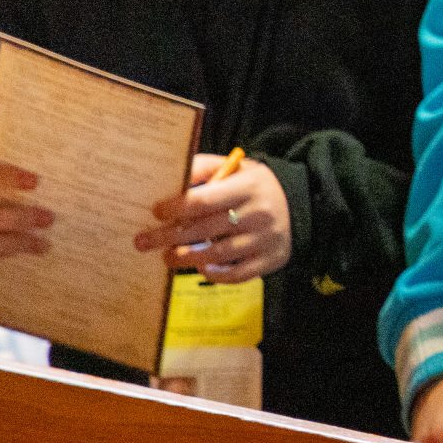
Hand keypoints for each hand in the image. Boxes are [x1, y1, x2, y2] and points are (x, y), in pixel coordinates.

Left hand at [136, 152, 292, 282]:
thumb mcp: (238, 169)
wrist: (300, 207)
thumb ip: (206, 169)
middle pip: (205, 229)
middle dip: (169, 237)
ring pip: (217, 254)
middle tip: (143, 242)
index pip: (205, 200)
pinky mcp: (270, 260)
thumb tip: (173, 177)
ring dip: (185, 258)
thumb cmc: (255, 188)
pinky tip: (200, 267)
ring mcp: (265, 239)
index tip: (155, 212)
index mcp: (250, 186)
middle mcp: (260, 213)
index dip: (176, 208)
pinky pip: (237, 274)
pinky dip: (215, 273)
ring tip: (167, 257)